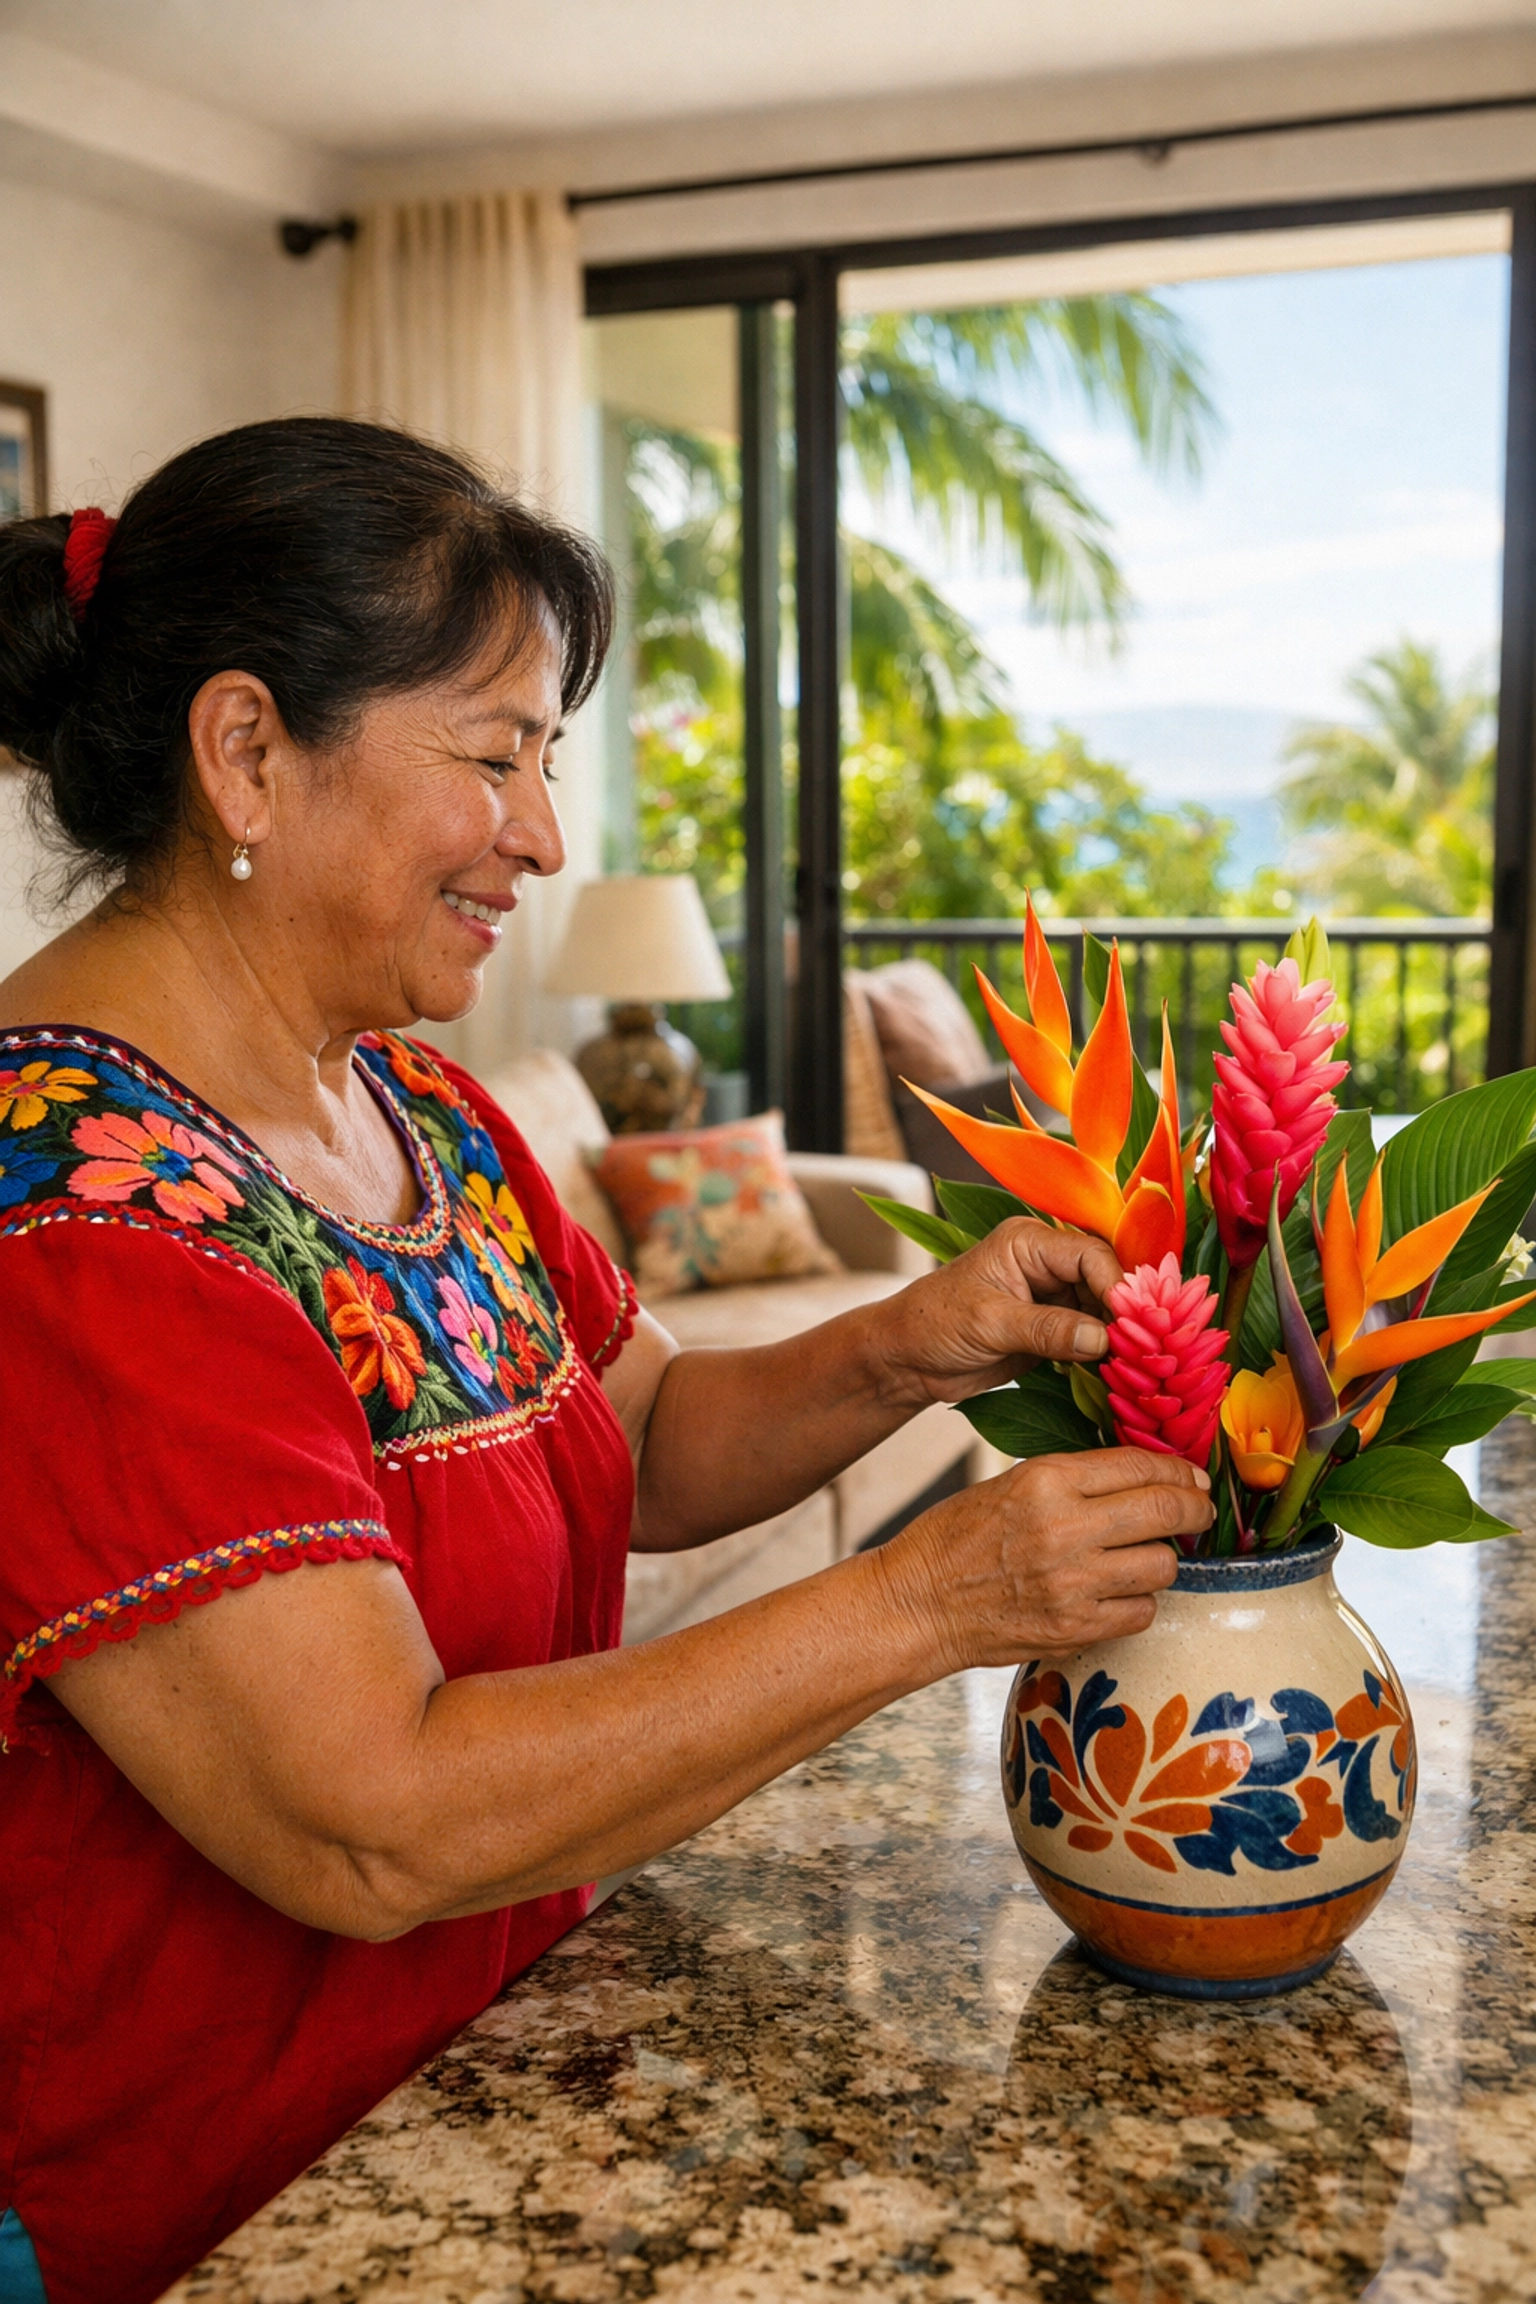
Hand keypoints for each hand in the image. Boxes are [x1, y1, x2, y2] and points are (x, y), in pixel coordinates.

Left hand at [868, 1217, 1121, 1409]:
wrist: (906, 1360)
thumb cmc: (933, 1324)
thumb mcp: (989, 1324)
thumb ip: (1047, 1330)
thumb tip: (1103, 1339)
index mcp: (1029, 1242)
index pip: (1090, 1255)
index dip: (1116, 1287)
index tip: (1131, 1325)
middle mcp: (1046, 1263)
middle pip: (1105, 1281)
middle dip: (1122, 1315)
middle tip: (1143, 1351)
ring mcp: (1052, 1297)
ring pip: (1103, 1311)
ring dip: (1117, 1337)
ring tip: (1135, 1366)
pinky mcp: (1053, 1329)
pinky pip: (1090, 1337)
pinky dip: (1104, 1354)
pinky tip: (1117, 1373)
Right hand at [881, 1447, 1210, 1667]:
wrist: (918, 1603)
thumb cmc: (957, 1538)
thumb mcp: (1012, 1483)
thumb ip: (1076, 1479)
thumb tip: (1146, 1476)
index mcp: (1045, 1479)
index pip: (1139, 1465)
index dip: (1179, 1470)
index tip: (1191, 1478)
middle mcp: (1063, 1527)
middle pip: (1165, 1511)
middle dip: (1195, 1509)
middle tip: (1199, 1511)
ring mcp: (1072, 1583)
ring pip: (1163, 1565)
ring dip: (1162, 1560)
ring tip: (1143, 1557)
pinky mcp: (1074, 1628)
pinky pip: (1142, 1613)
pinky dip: (1138, 1602)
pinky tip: (1118, 1593)